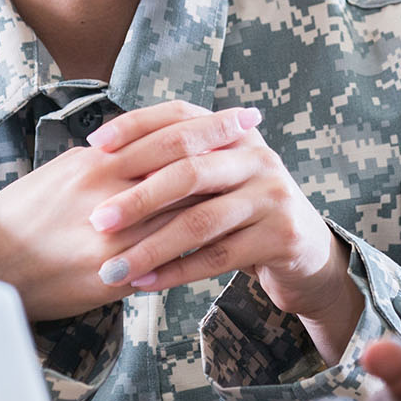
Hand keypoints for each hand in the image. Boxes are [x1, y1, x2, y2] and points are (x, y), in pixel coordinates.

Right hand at [0, 102, 256, 321]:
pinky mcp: (113, 277)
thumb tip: (154, 141)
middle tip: (262, 141)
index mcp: (96, 164)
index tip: (246, 117)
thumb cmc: (27, 214)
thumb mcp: (66, 171)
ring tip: (254, 193)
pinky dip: (196, 252)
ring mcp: (113, 240)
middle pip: (186, 172)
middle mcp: (108, 197)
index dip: (212, 127)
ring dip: (221, 205)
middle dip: (227, 156)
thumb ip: (113, 157)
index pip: (169, 138)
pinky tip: (222, 244)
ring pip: (183, 217)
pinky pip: (167, 262)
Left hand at [85, 104, 362, 361]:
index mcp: (236, 133)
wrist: (306, 250)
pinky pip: (218, 256)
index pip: (181, 118)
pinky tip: (144, 283)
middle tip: (97, 219)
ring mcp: (273, 196)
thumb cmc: (242, 212)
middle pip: (189, 169)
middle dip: (138, 196)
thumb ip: (176, 160)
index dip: (136, 127)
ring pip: (200, 220)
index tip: (94, 146)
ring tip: (112, 268)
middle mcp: (258, 157)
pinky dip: (176, 272)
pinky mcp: (281, 236)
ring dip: (151, 246)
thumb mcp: (215, 176)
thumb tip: (101, 152)